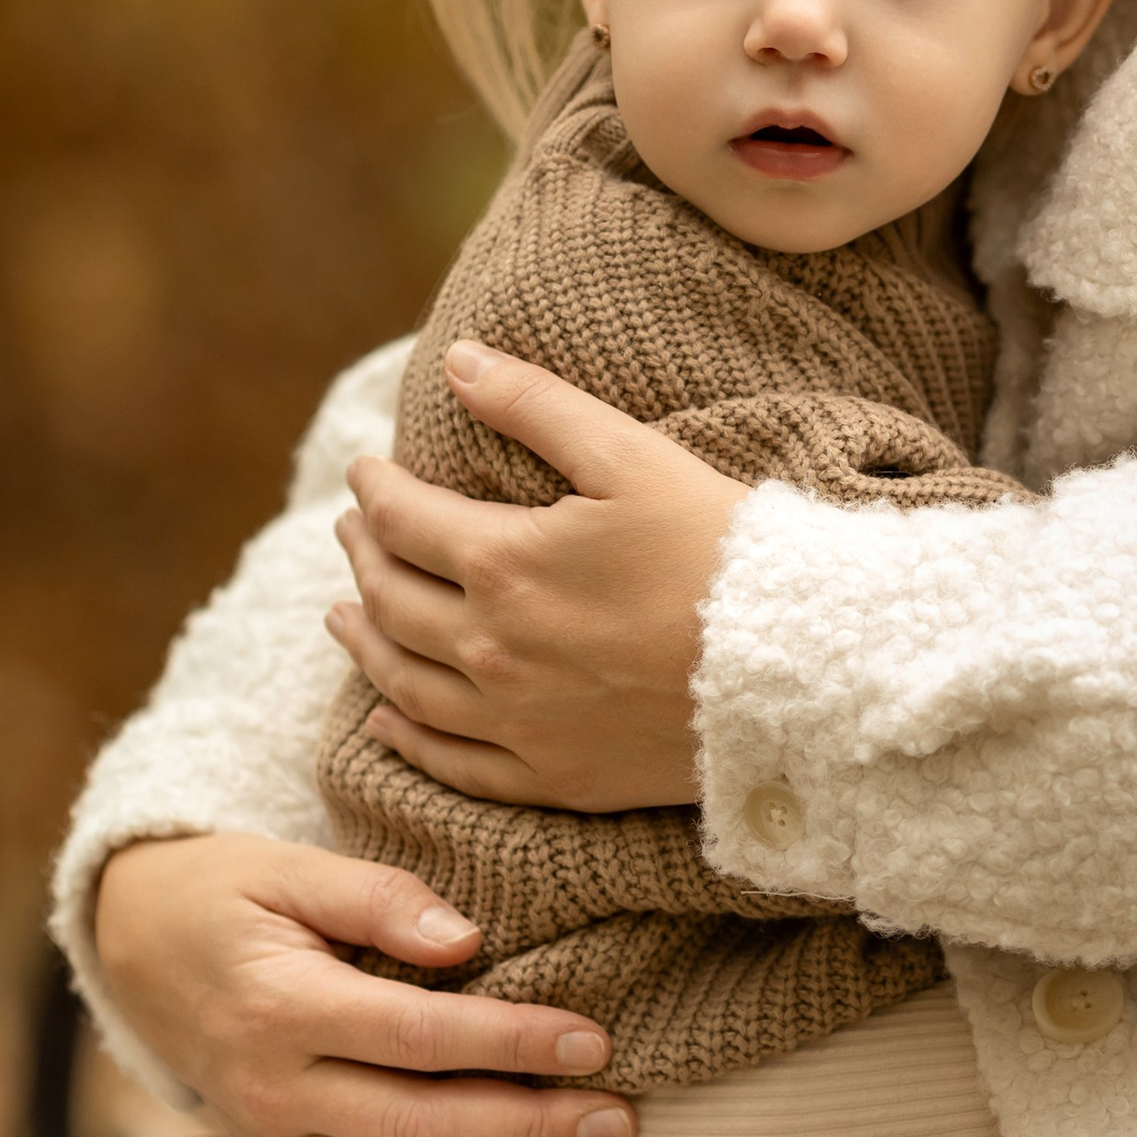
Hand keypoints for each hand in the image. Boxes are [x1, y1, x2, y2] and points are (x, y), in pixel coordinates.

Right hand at [91, 831, 638, 1136]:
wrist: (140, 952)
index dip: (509, 1042)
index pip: (415, 1037)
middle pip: (418, 1127)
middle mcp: (274, 1091)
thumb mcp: (290, 866)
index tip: (594, 1040)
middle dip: (527, 1130)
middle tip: (618, 1121)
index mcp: (279, 1009)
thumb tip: (466, 938)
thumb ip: (379, 896)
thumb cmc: (230, 895)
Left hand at [326, 338, 744, 812]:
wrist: (793, 670)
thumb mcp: (631, 455)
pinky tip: (384, 720)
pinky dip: (403, 737)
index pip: (404, 520)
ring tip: (342, 612)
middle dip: (363, 556)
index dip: (375, 490)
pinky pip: (451, 762)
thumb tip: (458, 361)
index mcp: (503, 564)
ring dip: (363, 640)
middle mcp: (489, 650)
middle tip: (352, 529)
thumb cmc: (719, 550)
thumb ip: (536, 404)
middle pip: (392, 599)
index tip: (365, 470)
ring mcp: (515, 722)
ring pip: (403, 682)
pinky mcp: (551, 776)